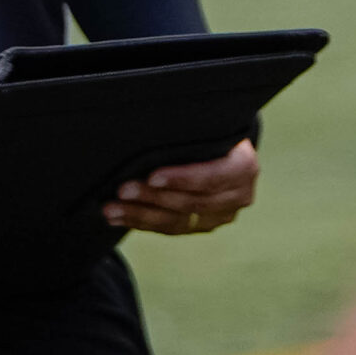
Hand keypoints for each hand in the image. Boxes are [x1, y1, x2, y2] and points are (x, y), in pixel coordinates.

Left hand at [105, 140, 258, 235]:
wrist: (222, 147)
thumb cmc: (208, 130)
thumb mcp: (206, 126)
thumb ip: (189, 133)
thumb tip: (150, 128)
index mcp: (243, 166)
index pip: (213, 177)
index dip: (182, 179)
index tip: (152, 176)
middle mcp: (238, 195)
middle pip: (192, 202)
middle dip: (153, 197)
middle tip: (123, 190)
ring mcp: (222, 214)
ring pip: (179, 221)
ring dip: (141, 215)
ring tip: (112, 209)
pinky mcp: (204, 225)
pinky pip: (171, 228)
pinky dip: (142, 222)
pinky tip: (118, 217)